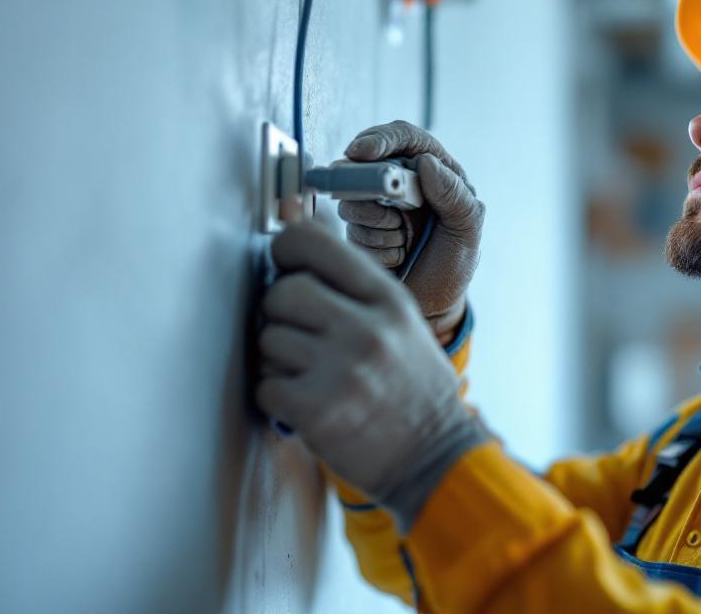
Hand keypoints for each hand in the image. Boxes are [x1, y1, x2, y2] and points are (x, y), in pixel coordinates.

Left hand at [256, 218, 487, 525]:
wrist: (434, 458)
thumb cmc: (412, 389)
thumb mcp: (402, 324)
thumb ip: (355, 290)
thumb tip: (294, 245)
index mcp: (388, 299)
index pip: (312, 242)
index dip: (286, 250)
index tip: (285, 268)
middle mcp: (367, 328)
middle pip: (282, 292)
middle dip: (278, 314)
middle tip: (297, 335)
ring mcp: (342, 370)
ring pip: (268, 340)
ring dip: (277, 360)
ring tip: (310, 376)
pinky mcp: (318, 411)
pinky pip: (266, 385)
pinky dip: (276, 397)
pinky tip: (304, 404)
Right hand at [338, 120, 482, 338]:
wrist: (433, 307)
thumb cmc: (452, 264)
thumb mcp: (467, 231)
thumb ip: (455, 196)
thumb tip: (426, 164)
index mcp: (434, 172)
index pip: (404, 137)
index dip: (381, 139)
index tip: (363, 152)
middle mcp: (402, 183)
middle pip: (367, 164)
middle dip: (372, 188)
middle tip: (391, 215)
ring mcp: (377, 205)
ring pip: (353, 197)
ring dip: (377, 224)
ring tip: (404, 242)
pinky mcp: (359, 228)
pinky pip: (348, 227)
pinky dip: (372, 244)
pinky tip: (394, 255)